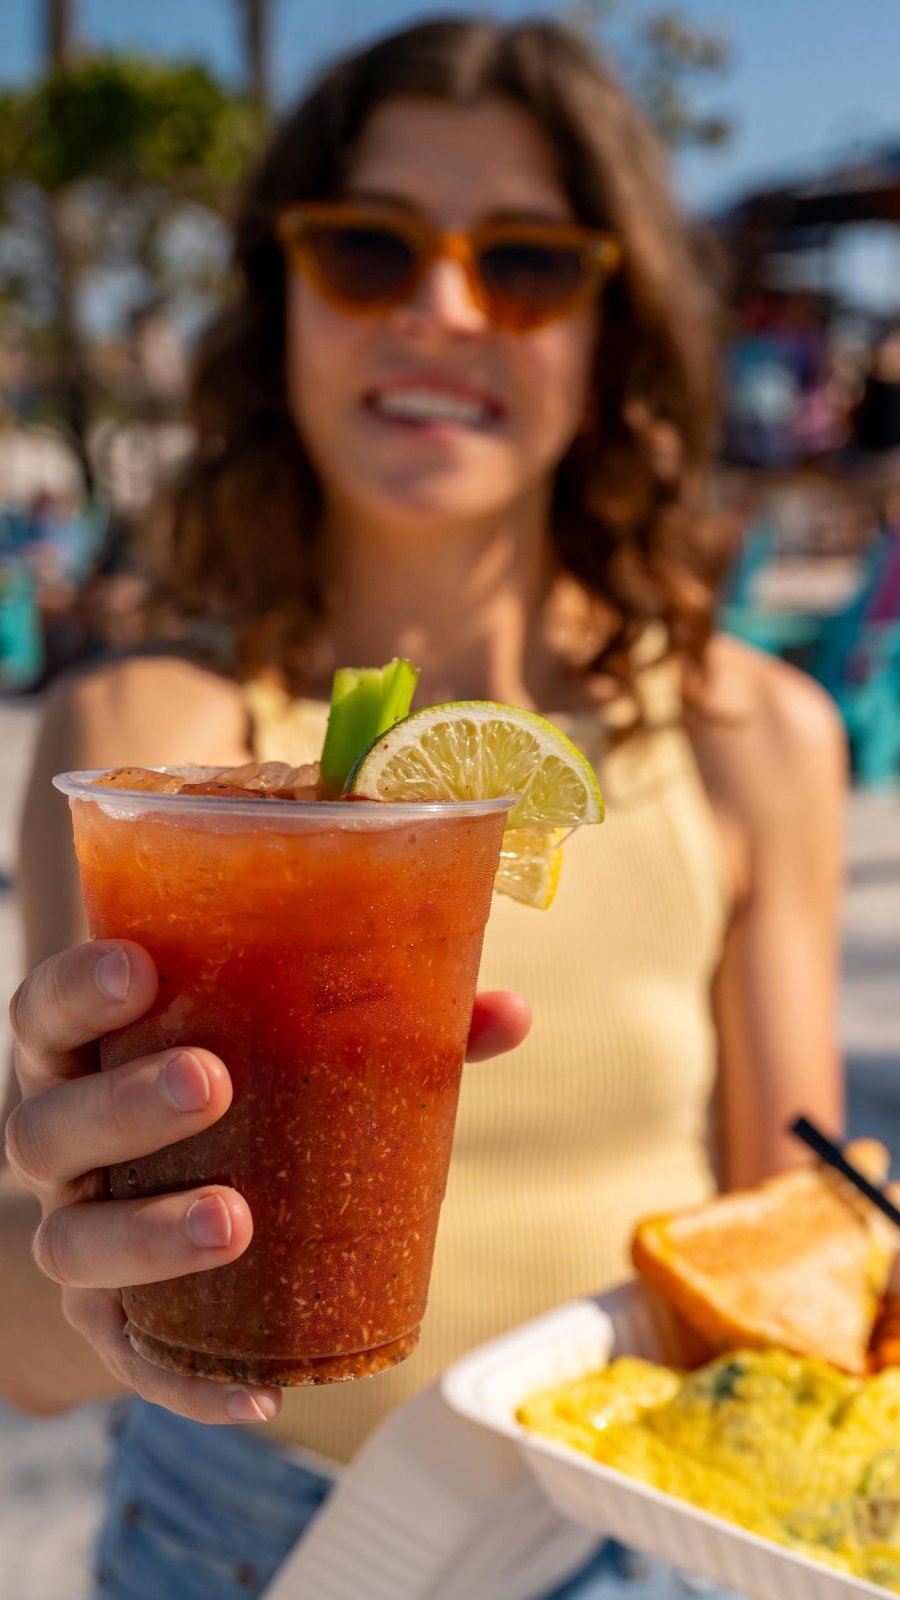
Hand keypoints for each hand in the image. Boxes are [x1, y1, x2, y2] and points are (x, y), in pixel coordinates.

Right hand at [5, 941, 530, 1424]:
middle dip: (124, 1105)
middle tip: (211, 1082)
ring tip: (236, 1221)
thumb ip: (386, 1028)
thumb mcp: (282, 1052)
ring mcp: (76, 1234)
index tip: (142, 967)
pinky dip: (189, 1383)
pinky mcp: (107, 1325)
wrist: (170, 1201)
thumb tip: (508, 1011)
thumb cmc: (238, 1099)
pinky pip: (130, 1361)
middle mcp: (60, 1144)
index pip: (47, 1014)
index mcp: (88, 1056)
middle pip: (48, 1127)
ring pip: (72, 1244)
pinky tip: (262, 1393)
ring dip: (148, 1236)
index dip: (79, 990)